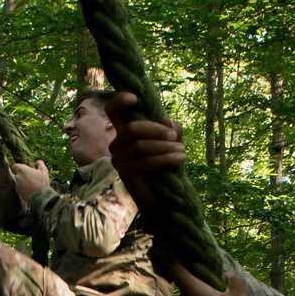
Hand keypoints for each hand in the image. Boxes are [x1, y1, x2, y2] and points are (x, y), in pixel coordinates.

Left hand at [12, 161, 50, 203]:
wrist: (41, 197)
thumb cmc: (42, 183)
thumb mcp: (44, 171)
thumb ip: (40, 163)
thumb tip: (37, 162)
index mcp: (22, 170)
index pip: (15, 166)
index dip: (18, 168)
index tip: (23, 170)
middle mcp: (17, 177)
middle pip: (17, 175)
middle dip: (22, 176)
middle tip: (30, 178)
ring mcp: (17, 186)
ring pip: (19, 183)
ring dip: (23, 183)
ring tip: (31, 185)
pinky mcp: (19, 193)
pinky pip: (20, 189)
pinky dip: (24, 190)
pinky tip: (30, 191)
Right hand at [107, 91, 185, 206]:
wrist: (161, 197)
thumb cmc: (163, 167)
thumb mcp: (169, 143)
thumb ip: (171, 129)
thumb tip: (165, 119)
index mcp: (124, 132)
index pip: (112, 110)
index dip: (119, 100)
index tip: (135, 98)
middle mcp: (116, 144)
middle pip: (133, 128)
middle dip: (157, 130)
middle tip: (175, 137)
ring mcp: (119, 160)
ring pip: (141, 146)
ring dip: (165, 147)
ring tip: (182, 151)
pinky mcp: (126, 174)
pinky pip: (146, 162)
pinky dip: (166, 158)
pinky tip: (181, 158)